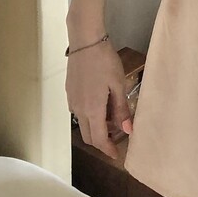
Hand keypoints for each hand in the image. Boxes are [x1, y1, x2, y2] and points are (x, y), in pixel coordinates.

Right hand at [65, 39, 132, 160]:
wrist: (85, 42)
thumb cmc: (105, 61)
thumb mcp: (118, 84)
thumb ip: (121, 109)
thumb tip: (127, 130)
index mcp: (92, 110)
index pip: (98, 139)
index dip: (107, 149)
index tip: (116, 154)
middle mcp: (78, 110)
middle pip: (88, 135)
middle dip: (101, 141)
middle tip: (115, 137)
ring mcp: (71, 101)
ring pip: (82, 124)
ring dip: (95, 127)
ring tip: (111, 117)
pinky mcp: (69, 93)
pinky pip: (78, 112)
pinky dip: (89, 116)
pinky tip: (100, 104)